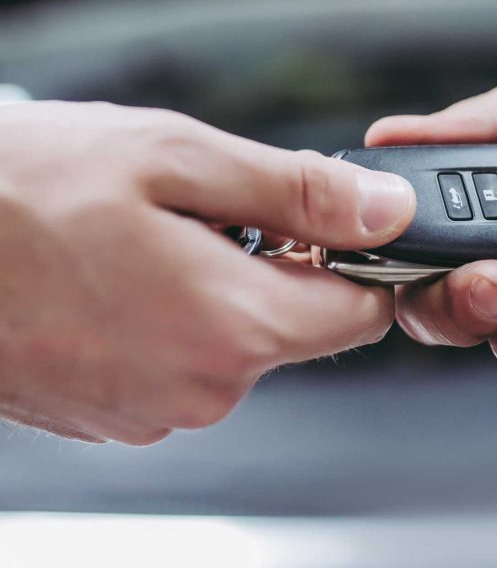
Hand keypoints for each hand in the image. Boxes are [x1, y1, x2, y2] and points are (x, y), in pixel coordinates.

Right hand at [0, 101, 414, 444]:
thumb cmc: (25, 191)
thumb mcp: (178, 158)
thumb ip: (297, 193)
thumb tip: (385, 211)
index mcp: (231, 324)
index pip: (362, 314)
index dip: (357, 259)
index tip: (324, 221)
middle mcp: (201, 388)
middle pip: (299, 326)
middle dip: (278, 264)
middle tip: (208, 210)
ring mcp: (155, 410)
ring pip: (239, 342)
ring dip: (220, 286)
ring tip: (150, 237)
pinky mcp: (117, 413)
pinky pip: (185, 362)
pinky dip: (174, 316)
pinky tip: (122, 274)